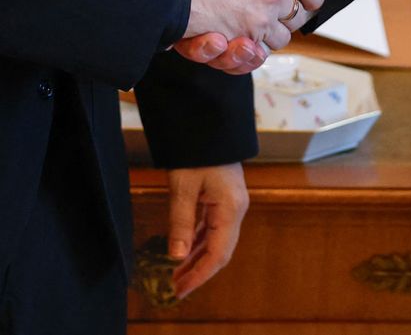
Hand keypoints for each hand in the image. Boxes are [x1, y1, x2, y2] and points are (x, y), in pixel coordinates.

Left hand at [165, 162, 248, 297]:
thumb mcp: (183, 186)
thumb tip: (176, 257)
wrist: (208, 120)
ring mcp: (231, 204)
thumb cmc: (196, 150)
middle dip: (198, 271)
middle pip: (220, 252)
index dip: (199, 275)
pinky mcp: (223, 199)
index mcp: (230, 209)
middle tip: (174, 288)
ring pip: (216, 241)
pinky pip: (212, 228)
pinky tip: (184, 251)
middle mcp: (236, 210)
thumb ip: (181, 222)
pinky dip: (198, 242)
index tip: (180, 290)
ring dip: (197, 259)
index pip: (218, 254)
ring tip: (176, 275)